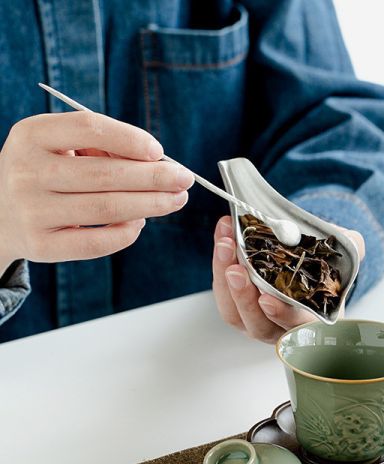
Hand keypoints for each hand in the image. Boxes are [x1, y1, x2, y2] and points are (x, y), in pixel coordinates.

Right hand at [0, 112, 194, 274]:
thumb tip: (156, 164)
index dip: (130, 139)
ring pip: (106, 208)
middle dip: (154, 177)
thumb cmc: (45, 173)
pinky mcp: (41, 245)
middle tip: (184, 179)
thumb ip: (101, 147)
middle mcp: (27, 171)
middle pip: (105, 174)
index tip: (159, 151)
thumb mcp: (58, 147)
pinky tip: (141, 223)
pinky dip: (126, 233)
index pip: (89, 128)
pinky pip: (95, 243)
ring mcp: (32, 210)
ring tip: (176, 200)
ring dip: (150, 205)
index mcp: (32, 135)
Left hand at [212, 215, 364, 343]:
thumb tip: (353, 241)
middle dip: (244, 296)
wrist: (304, 259)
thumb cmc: (324, 265)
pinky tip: (224, 236)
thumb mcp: (343, 255)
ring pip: (235, 311)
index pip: (296, 327)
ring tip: (225, 244)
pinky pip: (223, 294)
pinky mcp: (237, 306)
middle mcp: (281, 328)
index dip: (282, 315)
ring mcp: (257, 320)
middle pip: (258, 323)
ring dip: (225, 279)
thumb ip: (351, 250)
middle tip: (236, 269)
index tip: (267, 299)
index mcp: (312, 321)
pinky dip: (220, 265)